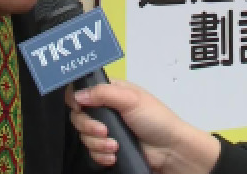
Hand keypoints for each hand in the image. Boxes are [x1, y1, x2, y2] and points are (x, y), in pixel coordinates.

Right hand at [65, 80, 220, 173]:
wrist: (170, 151)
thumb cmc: (157, 120)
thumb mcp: (131, 99)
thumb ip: (103, 93)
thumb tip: (78, 95)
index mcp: (111, 93)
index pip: (82, 91)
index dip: (76, 100)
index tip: (79, 108)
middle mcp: (106, 110)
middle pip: (78, 116)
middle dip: (89, 126)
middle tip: (104, 131)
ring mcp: (107, 130)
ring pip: (84, 136)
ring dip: (98, 143)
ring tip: (115, 145)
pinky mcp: (108, 148)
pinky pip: (92, 153)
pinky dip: (101, 155)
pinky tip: (114, 155)